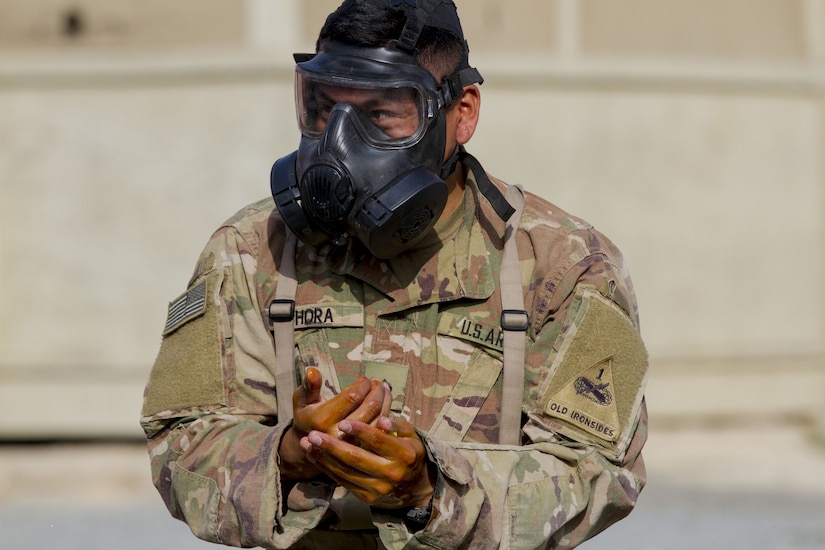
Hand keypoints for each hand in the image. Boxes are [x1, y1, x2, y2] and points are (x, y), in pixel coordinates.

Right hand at [279, 368, 391, 479]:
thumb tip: (312, 370)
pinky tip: (385, 401)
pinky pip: (382, 430)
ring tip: (383, 388)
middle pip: (370, 407)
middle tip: (377, 382)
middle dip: (377, 390)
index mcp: (323, 420)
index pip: (352, 397)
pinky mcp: (364, 449)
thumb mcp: (302, 400)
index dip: (362, 385)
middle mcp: (339, 434)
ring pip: (379, 418)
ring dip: (385, 399)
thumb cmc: (308, 415)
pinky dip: (387, 412)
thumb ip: (309, 386)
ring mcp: (354, 444)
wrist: (312, 445)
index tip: (364, 379)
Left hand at [300, 416, 435, 508]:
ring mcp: (379, 488)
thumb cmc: (408, 450)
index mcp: (403, 454)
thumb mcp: (411, 434)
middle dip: (332, 446)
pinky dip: (327, 469)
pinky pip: (344, 482)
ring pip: (346, 471)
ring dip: (324, 457)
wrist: (413, 485)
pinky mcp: (368, 497)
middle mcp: (391, 473)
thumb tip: (382, 420)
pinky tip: (314, 456)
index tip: (342, 422)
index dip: (359, 430)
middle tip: (313, 434)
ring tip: (307, 444)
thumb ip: (397, 424)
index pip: (377, 440)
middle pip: (356, 458)